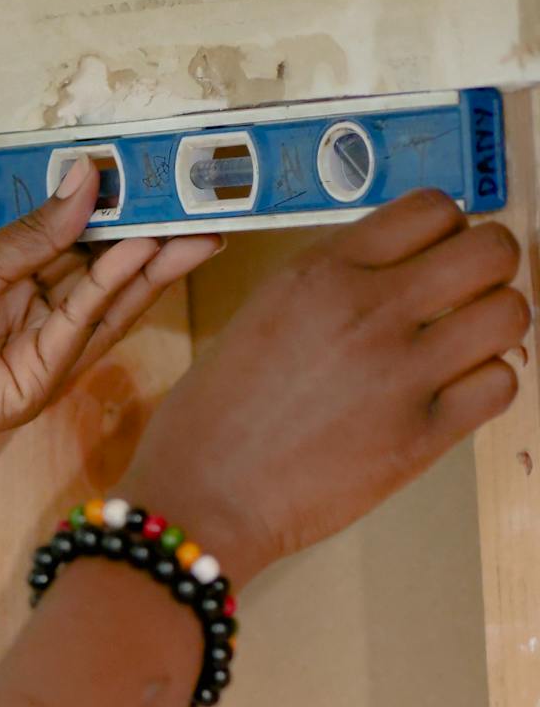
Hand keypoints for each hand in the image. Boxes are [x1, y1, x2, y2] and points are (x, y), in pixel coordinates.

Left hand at [0, 157, 221, 471]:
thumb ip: (36, 232)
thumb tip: (87, 178)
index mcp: (15, 277)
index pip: (82, 243)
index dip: (123, 216)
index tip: (165, 184)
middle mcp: (35, 314)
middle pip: (107, 276)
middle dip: (157, 243)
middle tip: (209, 208)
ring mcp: (41, 352)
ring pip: (107, 305)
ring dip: (151, 267)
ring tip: (196, 228)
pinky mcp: (38, 384)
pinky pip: (81, 330)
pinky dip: (112, 291)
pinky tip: (141, 253)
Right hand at [124, 190, 531, 583]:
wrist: (199, 498)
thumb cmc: (212, 418)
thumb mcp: (260, 316)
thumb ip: (331, 285)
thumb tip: (398, 271)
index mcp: (318, 273)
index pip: (432, 209)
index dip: (444, 231)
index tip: (434, 256)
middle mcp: (367, 310)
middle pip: (491, 249)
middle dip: (487, 269)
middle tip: (462, 297)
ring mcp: (400, 372)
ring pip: (510, 312)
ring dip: (492, 326)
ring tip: (460, 348)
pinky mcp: (421, 434)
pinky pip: (502, 384)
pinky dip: (484, 387)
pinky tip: (448, 397)